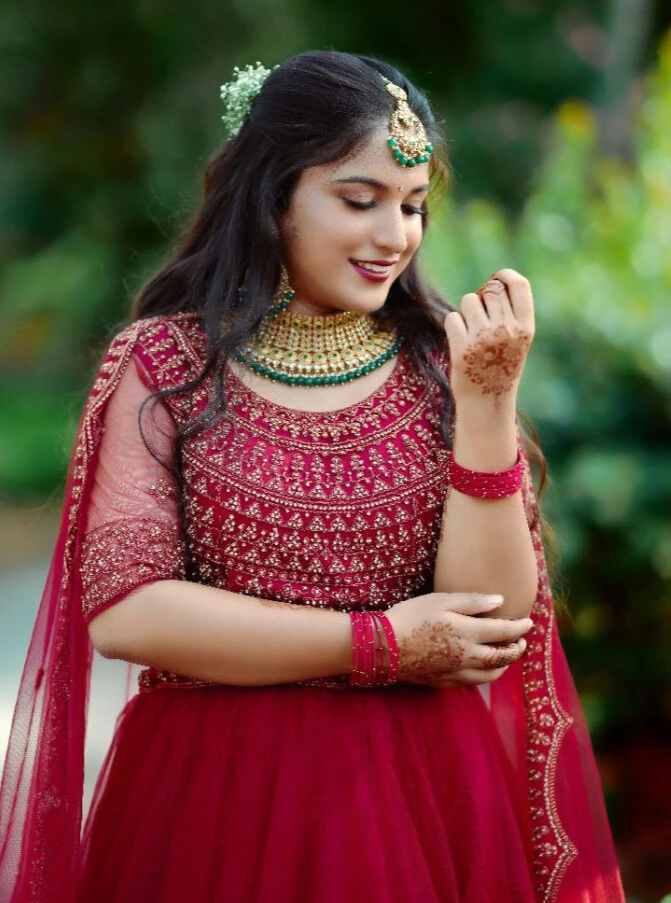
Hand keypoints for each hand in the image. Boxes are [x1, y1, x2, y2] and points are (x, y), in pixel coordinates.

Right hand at [386, 591, 532, 687]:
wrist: (383, 647)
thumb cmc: (411, 616)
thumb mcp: (440, 600)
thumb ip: (472, 602)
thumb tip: (499, 601)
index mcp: (469, 634)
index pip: (505, 632)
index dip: (520, 628)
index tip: (529, 623)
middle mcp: (467, 657)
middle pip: (502, 658)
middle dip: (516, 650)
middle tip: (521, 642)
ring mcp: (455, 673)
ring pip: (490, 676)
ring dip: (503, 666)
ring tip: (505, 657)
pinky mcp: (443, 682)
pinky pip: (471, 683)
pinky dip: (483, 676)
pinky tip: (479, 668)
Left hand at [444, 269, 534, 407]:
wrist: (486, 402)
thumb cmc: (501, 367)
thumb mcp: (517, 341)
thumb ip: (511, 313)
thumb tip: (493, 282)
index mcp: (525, 328)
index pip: (519, 285)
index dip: (505, 275)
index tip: (497, 277)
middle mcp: (507, 330)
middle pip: (491, 290)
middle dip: (483, 297)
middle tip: (481, 317)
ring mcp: (483, 338)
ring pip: (469, 300)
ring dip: (466, 311)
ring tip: (472, 332)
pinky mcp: (461, 347)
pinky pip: (452, 318)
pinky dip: (453, 326)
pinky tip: (461, 342)